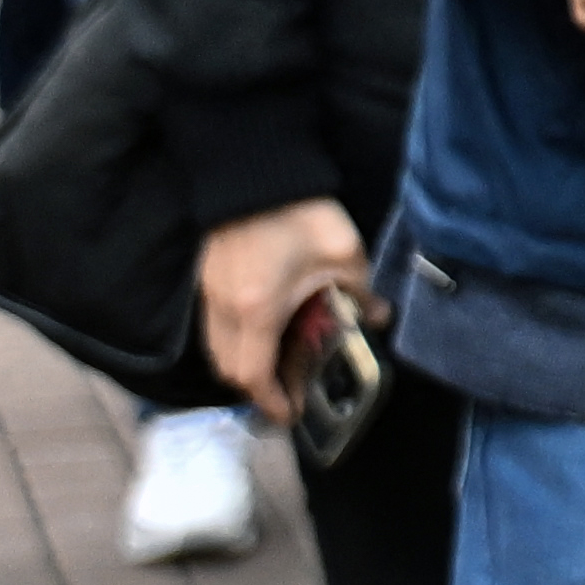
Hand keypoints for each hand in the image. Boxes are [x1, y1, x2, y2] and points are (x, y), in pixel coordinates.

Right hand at [194, 198, 368, 416]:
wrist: (253, 170)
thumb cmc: (297, 212)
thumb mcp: (342, 254)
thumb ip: (361, 292)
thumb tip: (377, 317)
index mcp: (256, 310)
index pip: (252, 375)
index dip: (270, 401)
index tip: (289, 414)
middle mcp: (225, 309)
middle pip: (228, 368)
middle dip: (255, 388)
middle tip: (287, 391)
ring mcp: (209, 293)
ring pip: (217, 348)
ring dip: (243, 364)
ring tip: (278, 364)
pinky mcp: (207, 278)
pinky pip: (214, 326)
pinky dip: (235, 339)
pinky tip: (264, 329)